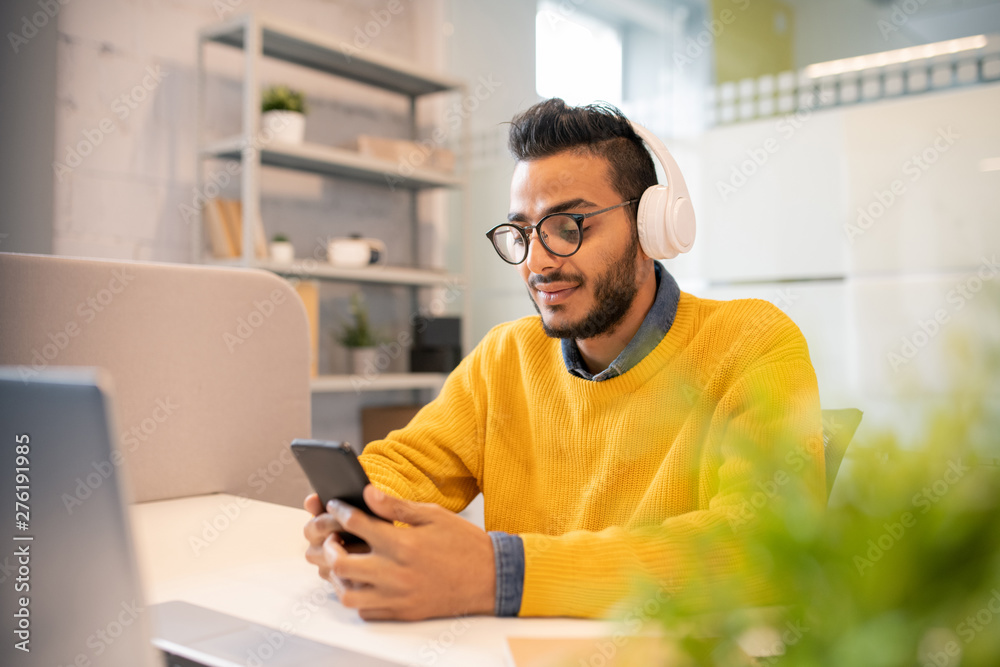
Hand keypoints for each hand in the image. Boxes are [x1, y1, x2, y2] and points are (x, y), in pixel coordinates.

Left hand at [303, 485, 495, 620]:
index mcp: (404, 543)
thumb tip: (369, 492)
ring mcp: (398, 596)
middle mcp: (396, 572)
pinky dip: (357, 597)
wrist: (490, 578)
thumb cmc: (464, 544)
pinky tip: (361, 582)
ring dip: (338, 577)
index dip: (340, 511)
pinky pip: (365, 611)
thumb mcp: (433, 515)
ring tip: (342, 563)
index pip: (357, 524)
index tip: (336, 506)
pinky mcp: (402, 612)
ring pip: (347, 593)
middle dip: (328, 547)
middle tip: (331, 538)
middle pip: (341, 562)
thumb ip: (397, 506)